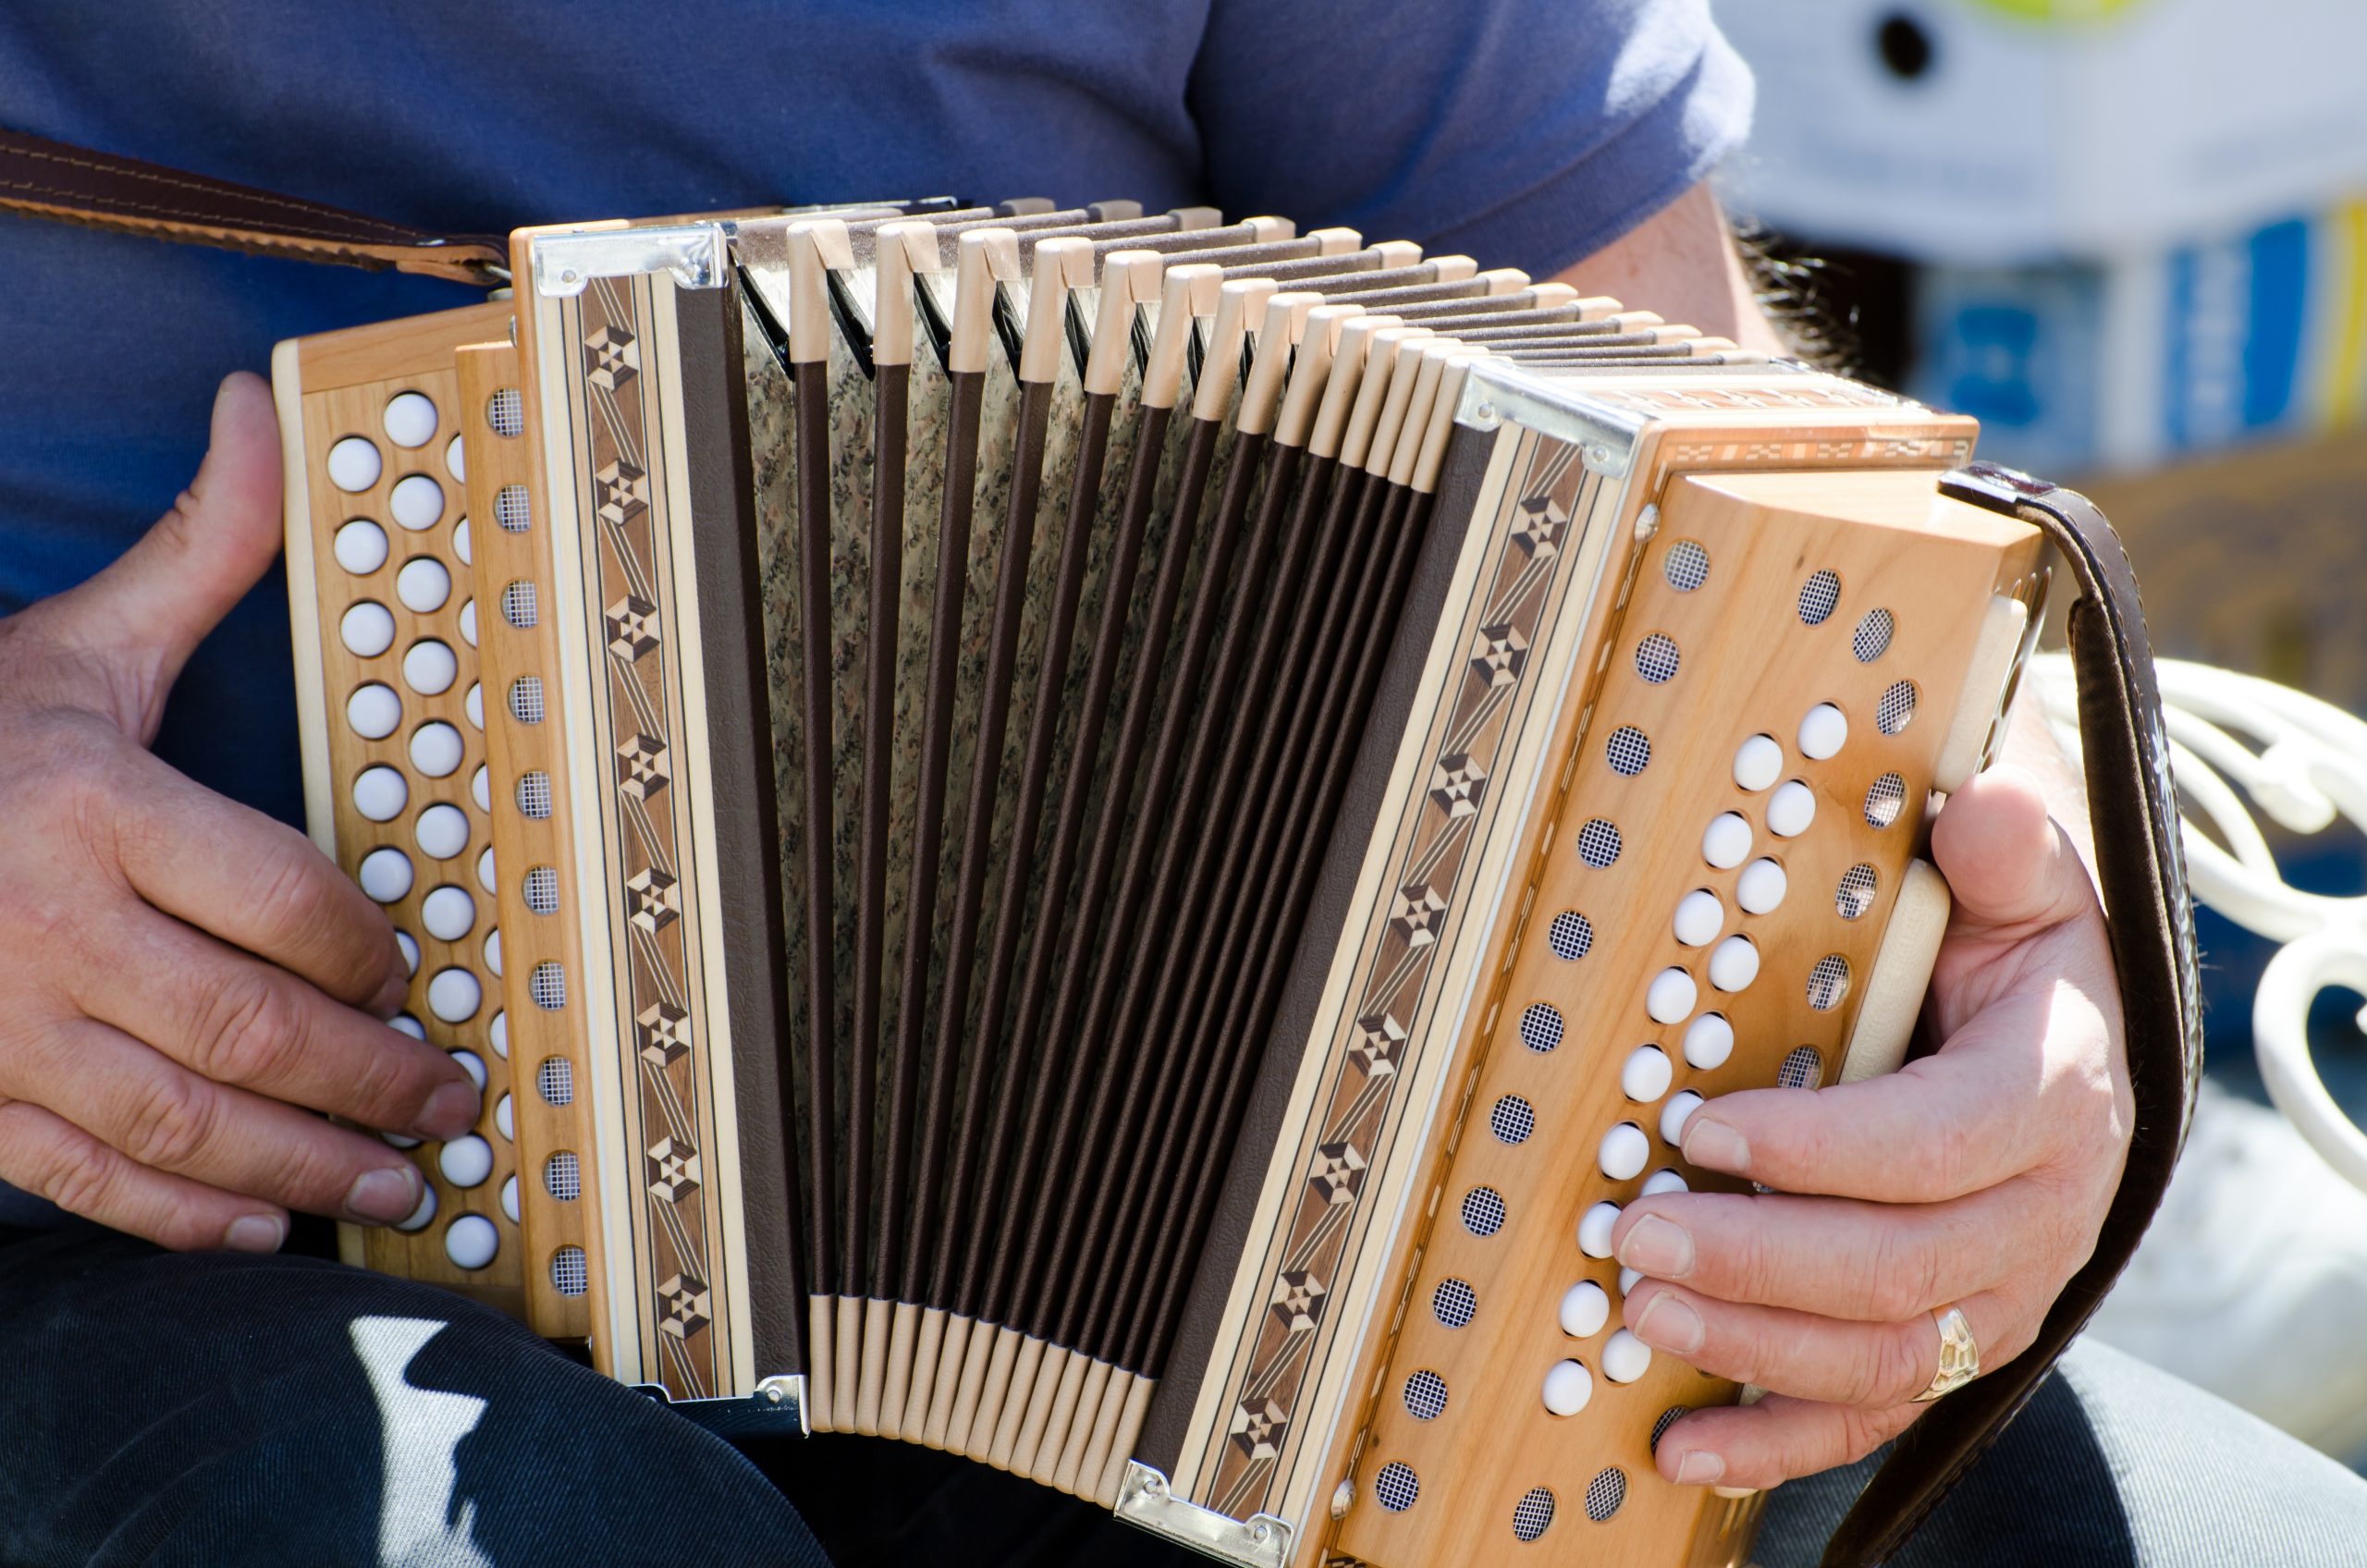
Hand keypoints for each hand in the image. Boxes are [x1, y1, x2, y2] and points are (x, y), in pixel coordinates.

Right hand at [0, 373, 478, 1251]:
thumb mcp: (75, 637)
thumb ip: (198, 546)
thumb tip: (260, 411)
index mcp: (91, 806)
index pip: (282, 899)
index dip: (374, 952)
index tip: (419, 975)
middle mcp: (44, 925)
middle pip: (252, 1025)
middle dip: (373, 1077)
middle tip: (452, 1099)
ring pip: (180, 1120)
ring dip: (303, 1162)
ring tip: (395, 1183)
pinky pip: (79, 1177)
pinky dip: (176, 1214)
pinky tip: (256, 1224)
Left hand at [1614, 761, 2130, 1490]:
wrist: (2057, 1044)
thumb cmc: (2012, 953)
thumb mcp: (2022, 883)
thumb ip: (2004, 847)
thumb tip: (1975, 805)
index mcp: (2056, 1098)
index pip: (1939, 1144)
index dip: (1819, 1148)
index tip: (1704, 1125)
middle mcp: (2045, 1216)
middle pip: (1897, 1268)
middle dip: (1754, 1257)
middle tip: (1634, 1228)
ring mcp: (2002, 1295)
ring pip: (1882, 1356)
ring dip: (1750, 1343)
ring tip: (1636, 1306)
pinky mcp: (1954, 1344)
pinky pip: (1873, 1415)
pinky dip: (1777, 1441)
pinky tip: (1684, 1442)